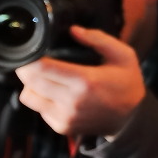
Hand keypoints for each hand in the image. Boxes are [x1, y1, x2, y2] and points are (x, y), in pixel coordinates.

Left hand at [14, 27, 145, 137]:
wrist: (131, 118)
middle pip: (29, 82)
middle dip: (26, 70)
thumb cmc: (126, 83)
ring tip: (45, 78)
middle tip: (33, 62)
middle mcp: (72, 101)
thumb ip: (98, 39)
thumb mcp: (123, 56)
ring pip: (28, 97)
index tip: (31, 51)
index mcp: (85, 81)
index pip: (40, 69)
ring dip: (31, 86)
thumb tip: (73, 30)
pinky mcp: (62, 127)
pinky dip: (41, 100)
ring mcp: (65, 117)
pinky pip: (38, 110)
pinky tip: (55, 94)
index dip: (29, 59)